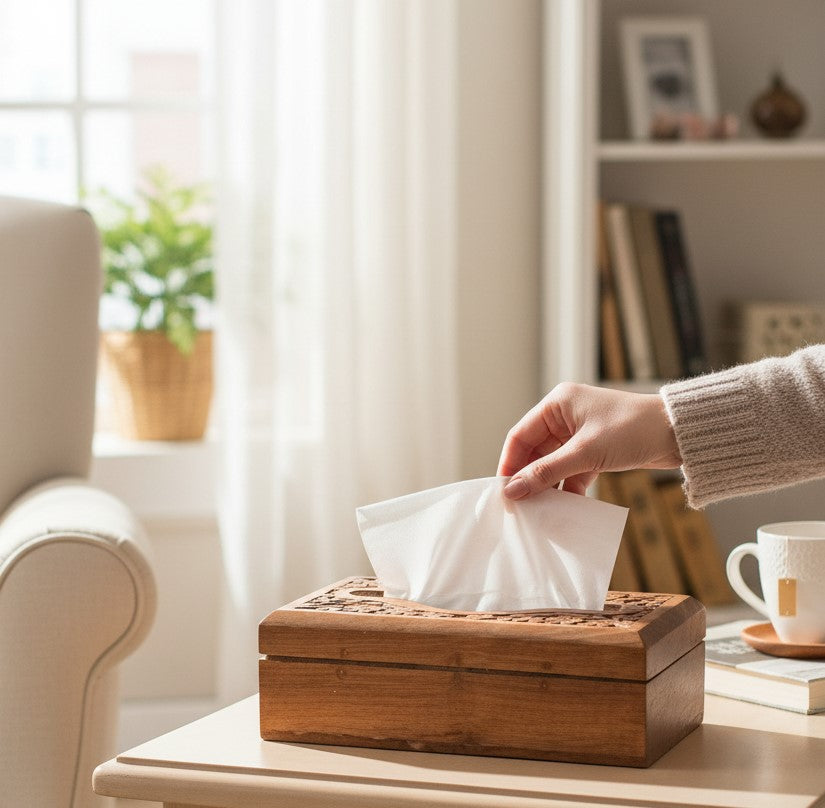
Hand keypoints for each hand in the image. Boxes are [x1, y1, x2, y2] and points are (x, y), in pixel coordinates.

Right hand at [497, 382, 680, 498]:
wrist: (678, 433)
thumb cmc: (633, 429)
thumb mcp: (586, 453)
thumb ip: (547, 472)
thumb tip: (514, 489)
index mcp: (557, 404)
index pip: (520, 435)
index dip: (510, 463)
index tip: (504, 490)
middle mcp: (565, 416)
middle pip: (535, 451)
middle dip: (528, 477)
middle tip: (520, 505)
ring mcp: (580, 434)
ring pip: (553, 463)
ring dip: (548, 485)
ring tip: (540, 509)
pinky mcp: (595, 450)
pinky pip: (571, 470)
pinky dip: (568, 487)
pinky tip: (565, 506)